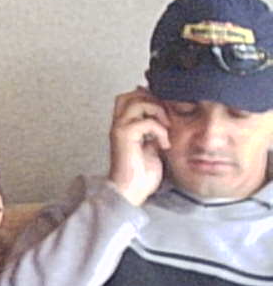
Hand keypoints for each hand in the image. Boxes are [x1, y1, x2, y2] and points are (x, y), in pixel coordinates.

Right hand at [108, 87, 169, 205]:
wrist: (131, 191)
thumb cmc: (141, 174)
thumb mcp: (153, 145)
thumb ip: (155, 129)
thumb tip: (165, 116)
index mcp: (124, 126)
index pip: (132, 97)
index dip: (150, 99)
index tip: (166, 116)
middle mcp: (119, 124)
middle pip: (131, 94)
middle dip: (152, 100)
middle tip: (165, 118)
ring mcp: (119, 129)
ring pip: (137, 101)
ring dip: (157, 111)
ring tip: (166, 128)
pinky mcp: (124, 136)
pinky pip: (146, 121)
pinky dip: (160, 130)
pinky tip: (164, 144)